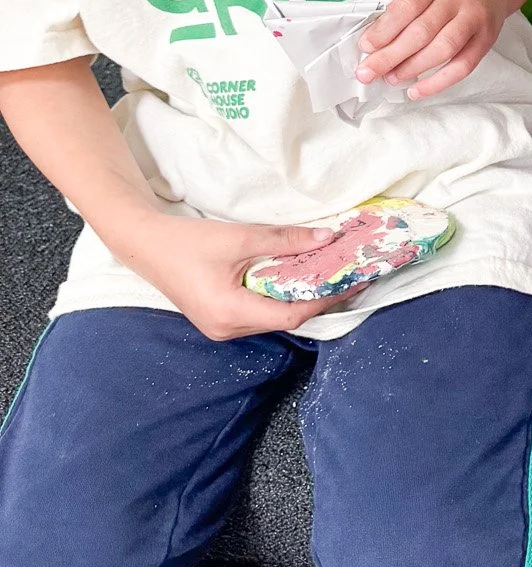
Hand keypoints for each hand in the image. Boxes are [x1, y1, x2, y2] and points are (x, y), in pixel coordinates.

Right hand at [108, 207, 360, 339]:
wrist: (145, 245)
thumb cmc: (188, 242)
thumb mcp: (240, 237)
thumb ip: (285, 240)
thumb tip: (328, 237)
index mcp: (231, 313)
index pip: (292, 313)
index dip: (325, 298)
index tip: (352, 281)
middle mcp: (227, 329)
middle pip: (285, 319)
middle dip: (317, 298)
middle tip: (347, 275)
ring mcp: (221, 328)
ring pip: (273, 317)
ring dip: (300, 298)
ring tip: (328, 276)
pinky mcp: (218, 319)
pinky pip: (259, 313)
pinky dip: (280, 297)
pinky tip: (296, 280)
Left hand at [355, 0, 511, 98]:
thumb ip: (404, 5)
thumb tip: (376, 42)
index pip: (408, 5)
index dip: (385, 29)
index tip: (365, 46)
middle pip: (422, 31)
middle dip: (391, 55)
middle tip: (367, 72)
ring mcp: (475, 18)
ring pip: (443, 49)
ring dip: (412, 68)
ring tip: (390, 78)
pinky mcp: (486, 39)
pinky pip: (463, 66)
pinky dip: (438, 83)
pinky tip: (416, 91)